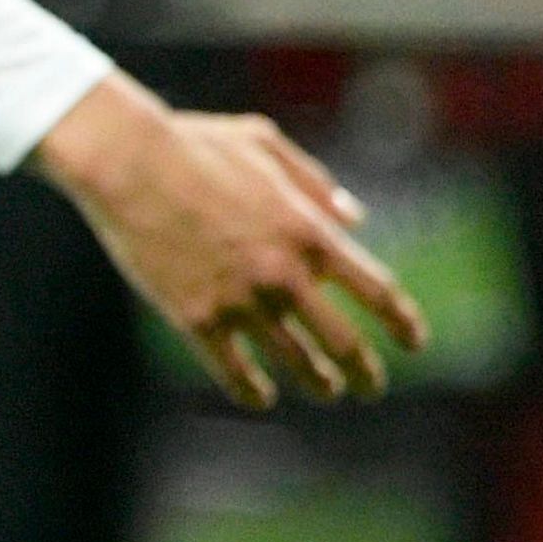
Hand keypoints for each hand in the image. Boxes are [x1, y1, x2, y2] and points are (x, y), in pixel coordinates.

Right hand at [33, 77, 430, 409]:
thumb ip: (316, 183)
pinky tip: (262, 397)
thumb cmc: (195, 144)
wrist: (127, 163)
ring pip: (294, 362)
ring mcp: (241, 301)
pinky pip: (234, 371)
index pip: (378, 292)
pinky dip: (253, 391)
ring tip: (325, 390)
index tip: (415, 343)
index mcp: (310, 232)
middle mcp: (284, 275)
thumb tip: (354, 220)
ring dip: (316, 383)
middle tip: (371, 387)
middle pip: (343, 343)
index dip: (403, 324)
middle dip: (365, 372)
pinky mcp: (197, 318)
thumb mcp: (266, 145)